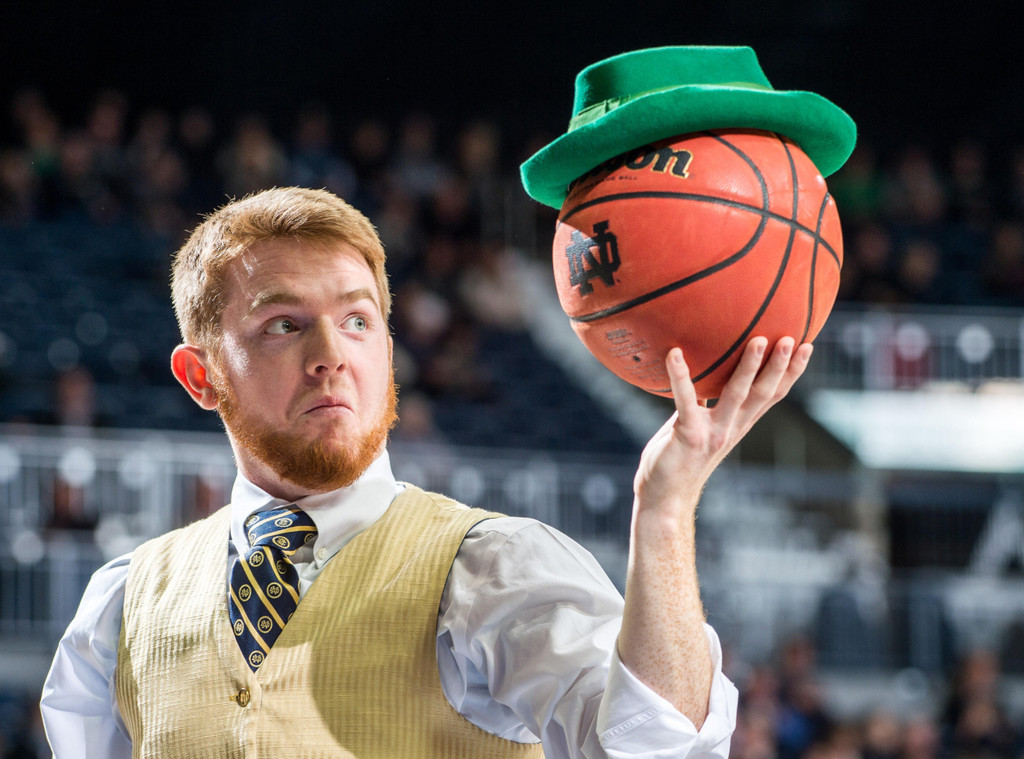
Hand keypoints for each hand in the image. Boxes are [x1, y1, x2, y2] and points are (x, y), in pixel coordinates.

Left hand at [633, 336, 812, 516]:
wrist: (664, 497)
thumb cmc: (677, 457)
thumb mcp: (697, 425)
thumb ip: (703, 402)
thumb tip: (703, 371)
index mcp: (737, 424)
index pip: (772, 395)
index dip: (791, 372)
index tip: (807, 345)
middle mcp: (731, 428)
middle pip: (763, 393)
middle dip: (779, 366)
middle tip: (792, 338)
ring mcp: (713, 433)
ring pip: (737, 395)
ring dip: (749, 367)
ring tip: (758, 340)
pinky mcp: (690, 435)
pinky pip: (685, 400)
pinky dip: (680, 375)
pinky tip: (674, 353)